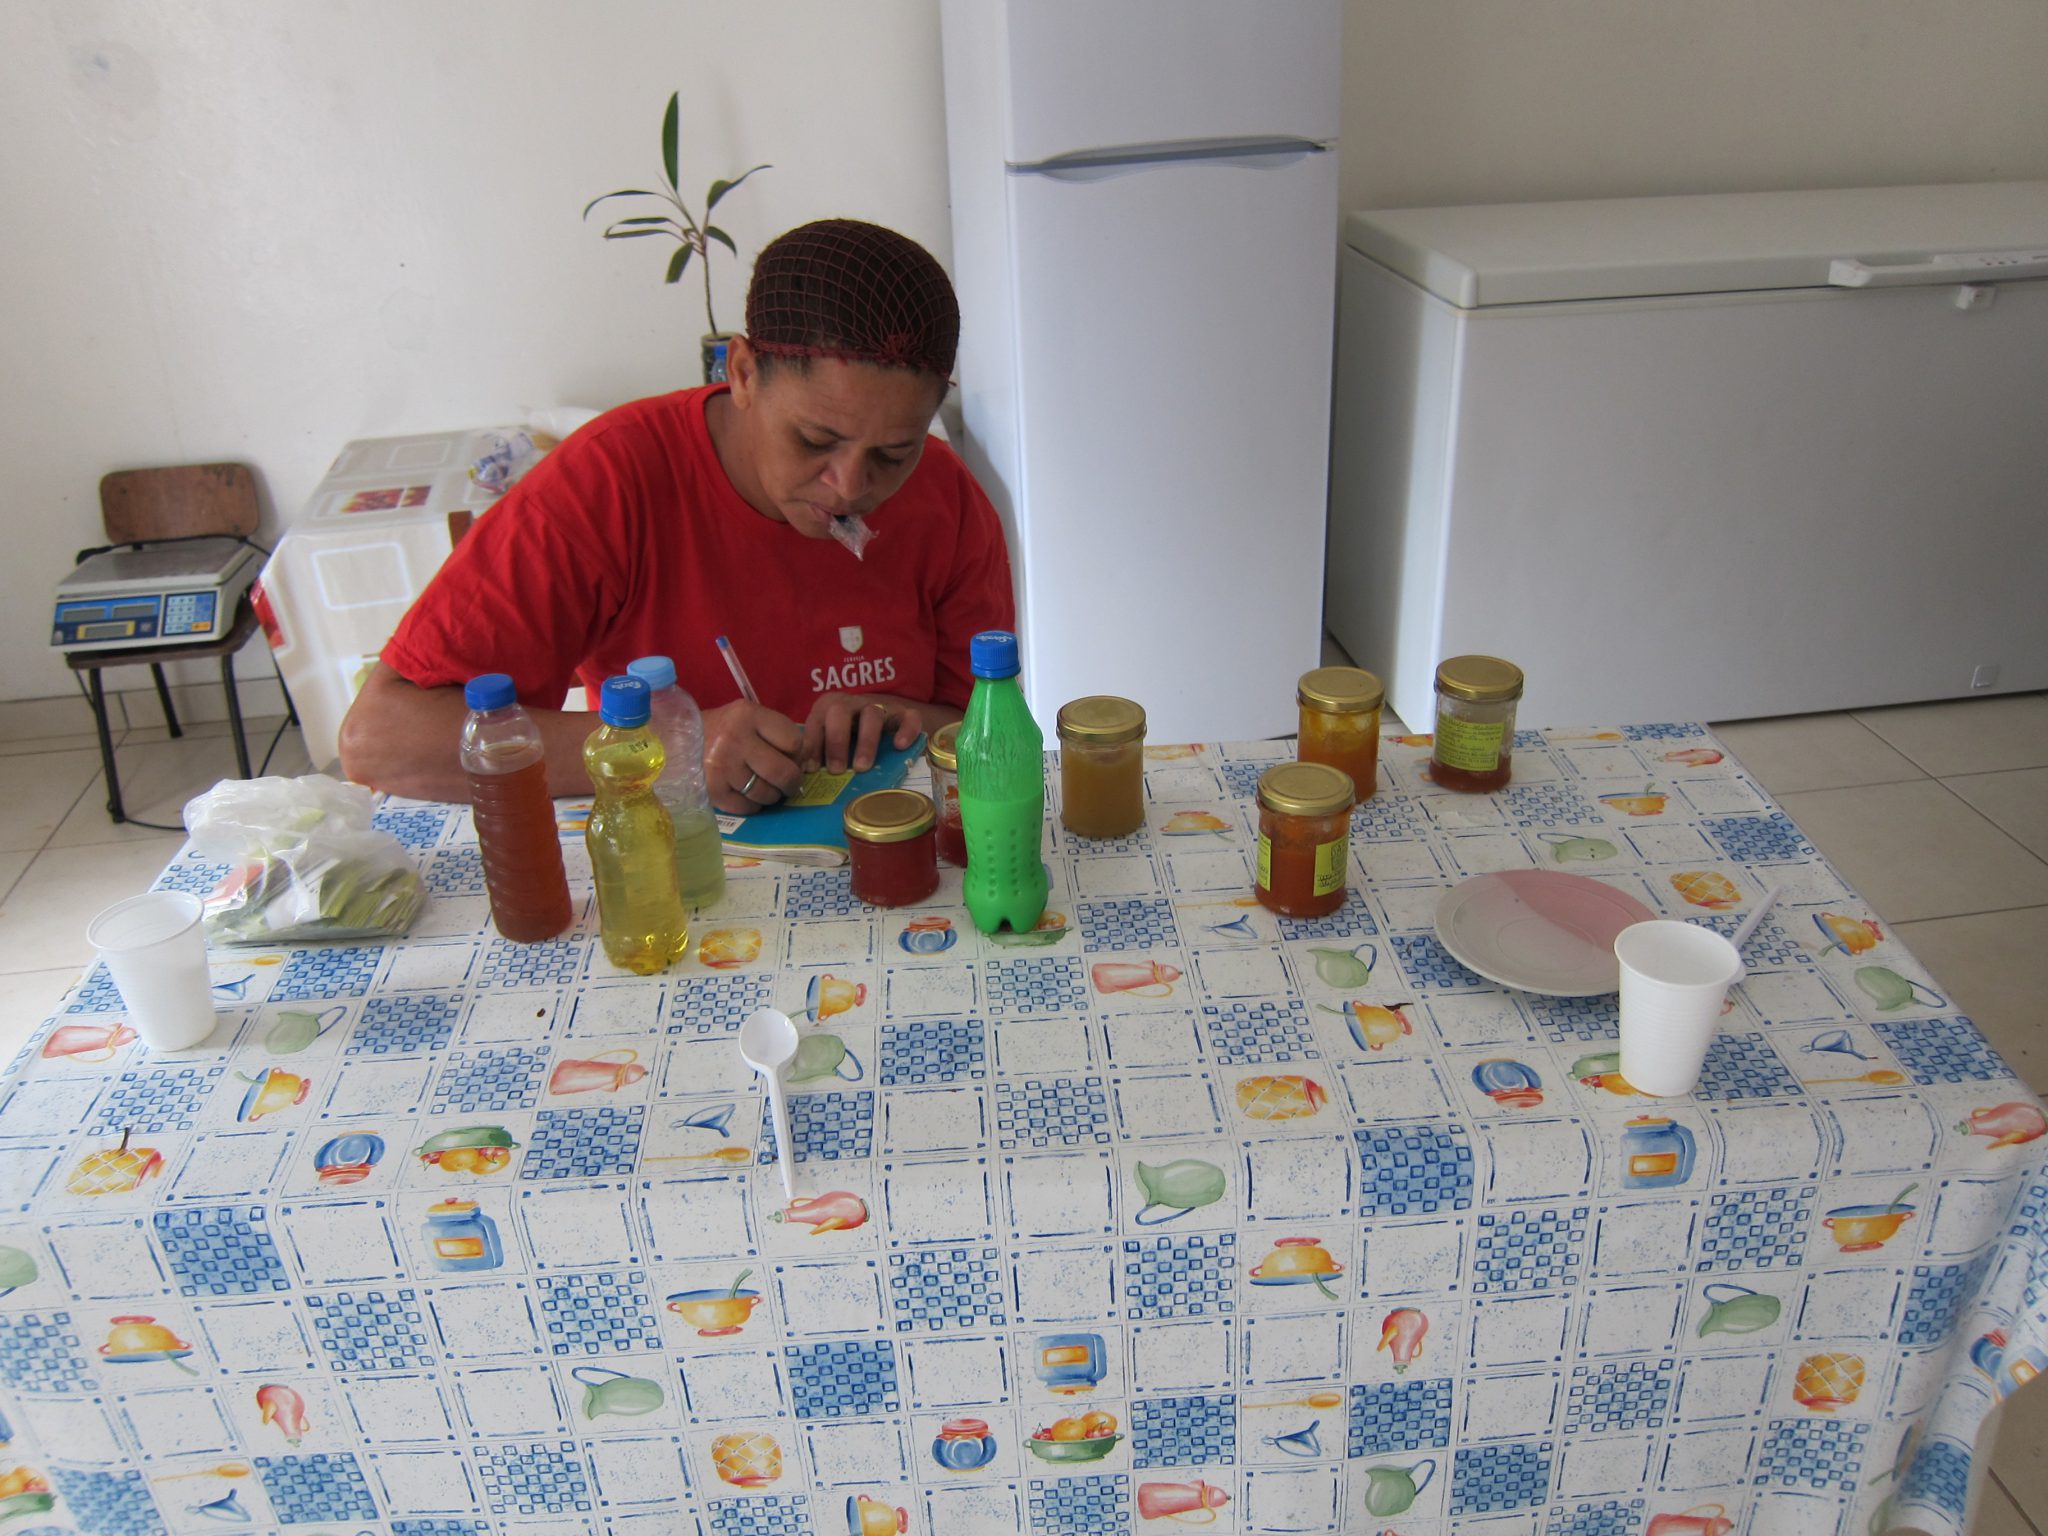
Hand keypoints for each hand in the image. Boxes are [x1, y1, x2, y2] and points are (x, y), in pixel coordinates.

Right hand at [702, 700, 806, 813]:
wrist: (674, 740)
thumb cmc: (720, 729)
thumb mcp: (746, 717)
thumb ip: (774, 733)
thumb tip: (803, 764)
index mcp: (748, 715)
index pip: (794, 742)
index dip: (797, 752)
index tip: (789, 756)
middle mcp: (735, 739)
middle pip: (783, 772)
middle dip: (791, 782)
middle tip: (788, 784)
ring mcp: (723, 767)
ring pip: (766, 793)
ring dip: (772, 795)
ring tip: (765, 788)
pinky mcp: (713, 791)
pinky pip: (747, 807)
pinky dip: (753, 805)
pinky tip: (747, 795)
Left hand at [801, 692, 924, 773]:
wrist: (885, 725)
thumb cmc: (850, 740)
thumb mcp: (830, 744)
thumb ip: (820, 754)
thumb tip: (806, 779)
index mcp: (828, 707)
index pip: (816, 720)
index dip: (812, 744)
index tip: (811, 769)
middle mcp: (852, 703)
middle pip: (840, 710)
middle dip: (836, 741)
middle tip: (836, 770)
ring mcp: (879, 706)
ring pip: (872, 714)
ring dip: (866, 741)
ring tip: (862, 767)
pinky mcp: (903, 714)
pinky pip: (909, 717)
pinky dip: (906, 730)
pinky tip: (899, 747)